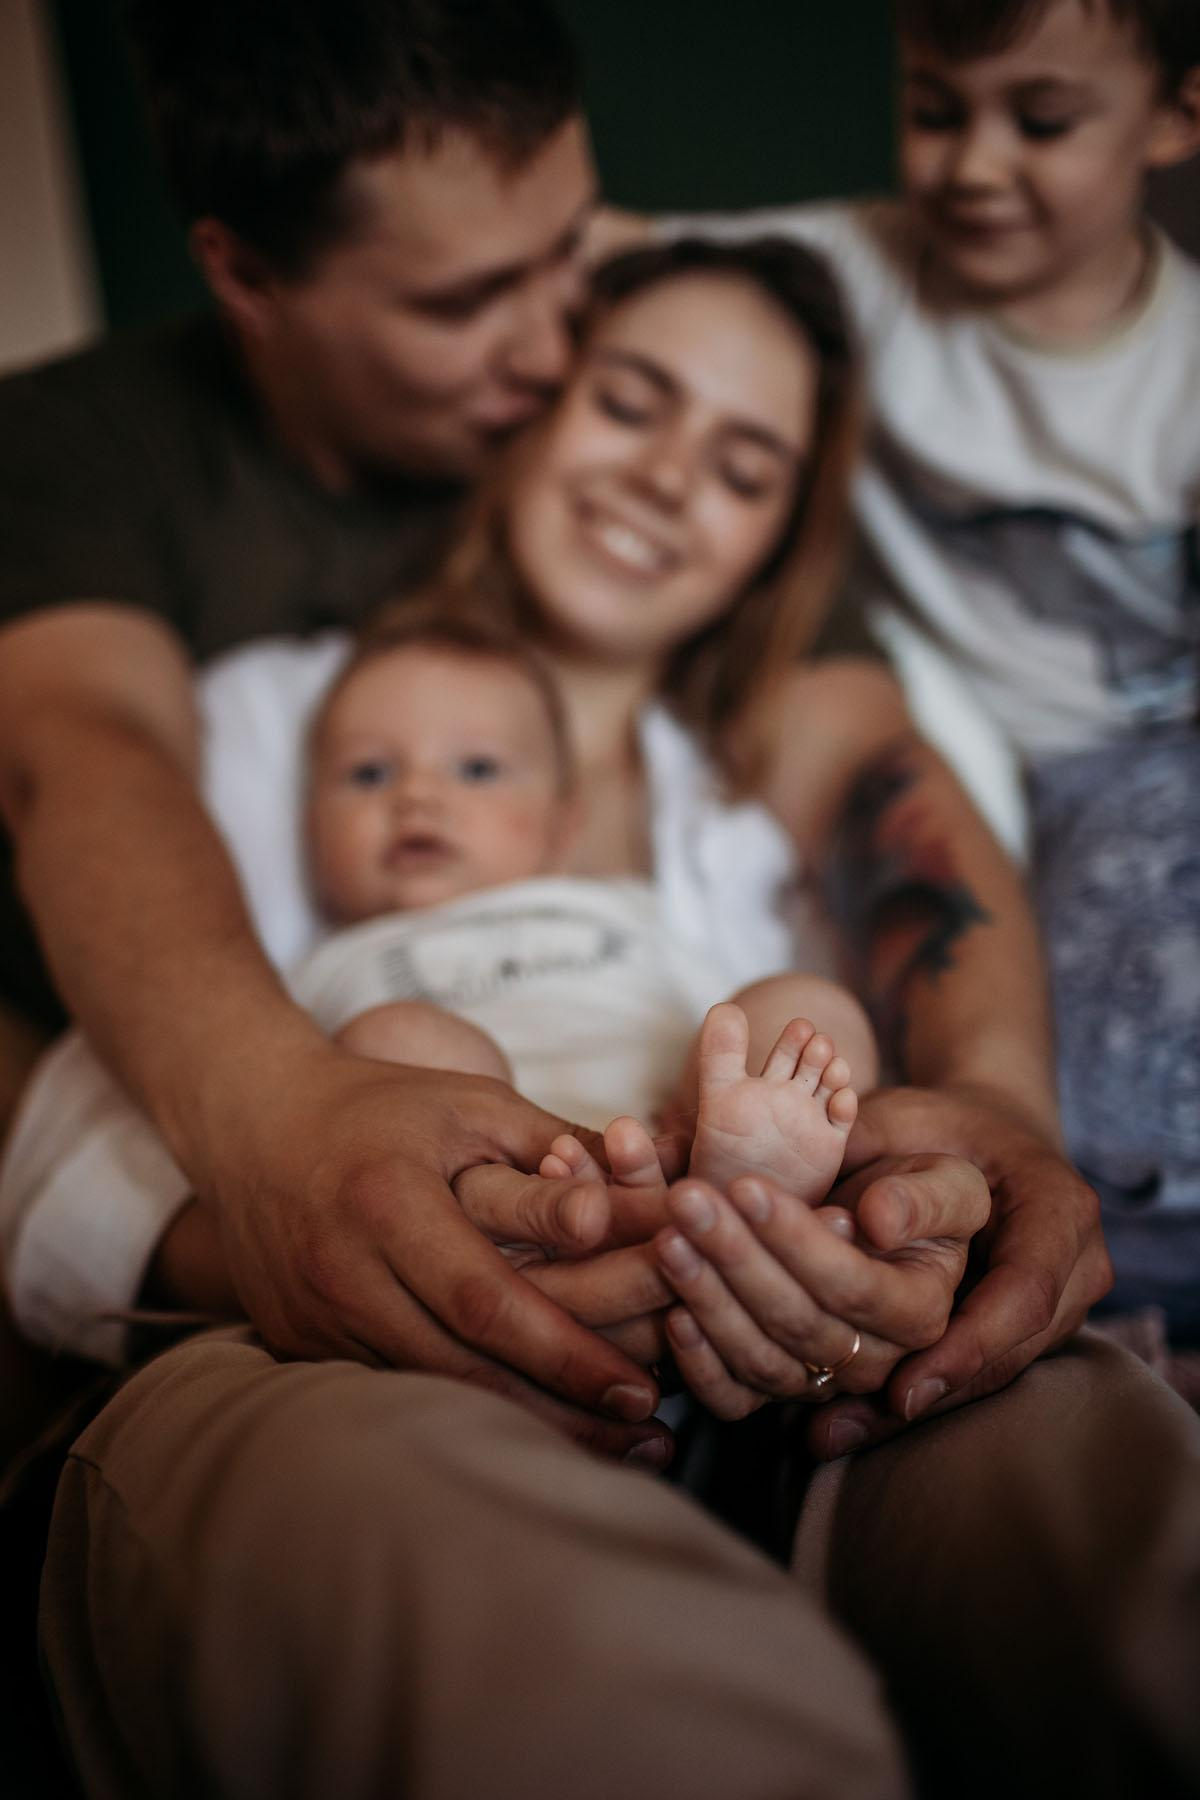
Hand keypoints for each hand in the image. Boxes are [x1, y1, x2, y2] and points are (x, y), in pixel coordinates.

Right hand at [200, 1046, 670, 1449]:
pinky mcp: (299, 1347)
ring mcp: (314, 1318)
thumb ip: (562, 1148)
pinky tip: (528, 1430)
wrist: (253, 1123)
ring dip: (520, 1429)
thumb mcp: (471, 1104)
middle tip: (647, 1436)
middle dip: (559, 1412)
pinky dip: (462, 1415)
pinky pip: (392, 1392)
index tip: (640, 1389)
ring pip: (428, 1394)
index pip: (486, 1300)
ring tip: (610, 1448)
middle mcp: (342, 1271)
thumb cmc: (380, 1107)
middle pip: (460, 1367)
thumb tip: (657, 1191)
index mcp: (388, 1203)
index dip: (565, 1354)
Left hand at [653, 1152, 987, 1420]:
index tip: (746, 1186)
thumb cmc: (916, 1190)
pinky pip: (734, 1398)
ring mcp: (821, 1381)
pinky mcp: (774, 1387)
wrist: (883, 1211)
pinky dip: (698, 1365)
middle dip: (737, 1257)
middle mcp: (875, 1361)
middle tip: (688, 1200)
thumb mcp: (948, 1182)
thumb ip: (924, 1201)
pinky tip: (670, 1313)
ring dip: (708, 1299)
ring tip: (668, 1238)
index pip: (854, 1286)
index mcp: (921, 1313)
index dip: (797, 1241)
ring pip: (761, 1359)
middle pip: (799, 1322)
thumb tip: (879, 1222)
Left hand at [806, 1083, 1111, 1458]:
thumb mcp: (906, 1118)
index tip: (906, 1385)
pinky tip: (838, 1425)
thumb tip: (870, 1222)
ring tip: (828, 1434)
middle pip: (1009, 1351)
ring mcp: (1055, 1311)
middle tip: (844, 1426)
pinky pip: (969, 1374)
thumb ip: (885, 1157)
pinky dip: (907, 1397)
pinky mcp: (1018, 1337)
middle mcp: (1074, 1270)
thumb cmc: (936, 1124)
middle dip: (927, 1391)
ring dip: (909, 1410)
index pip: (1025, 1290)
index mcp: (1061, 1209)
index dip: (969, 1343)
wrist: (979, 1139)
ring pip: (988, 1375)